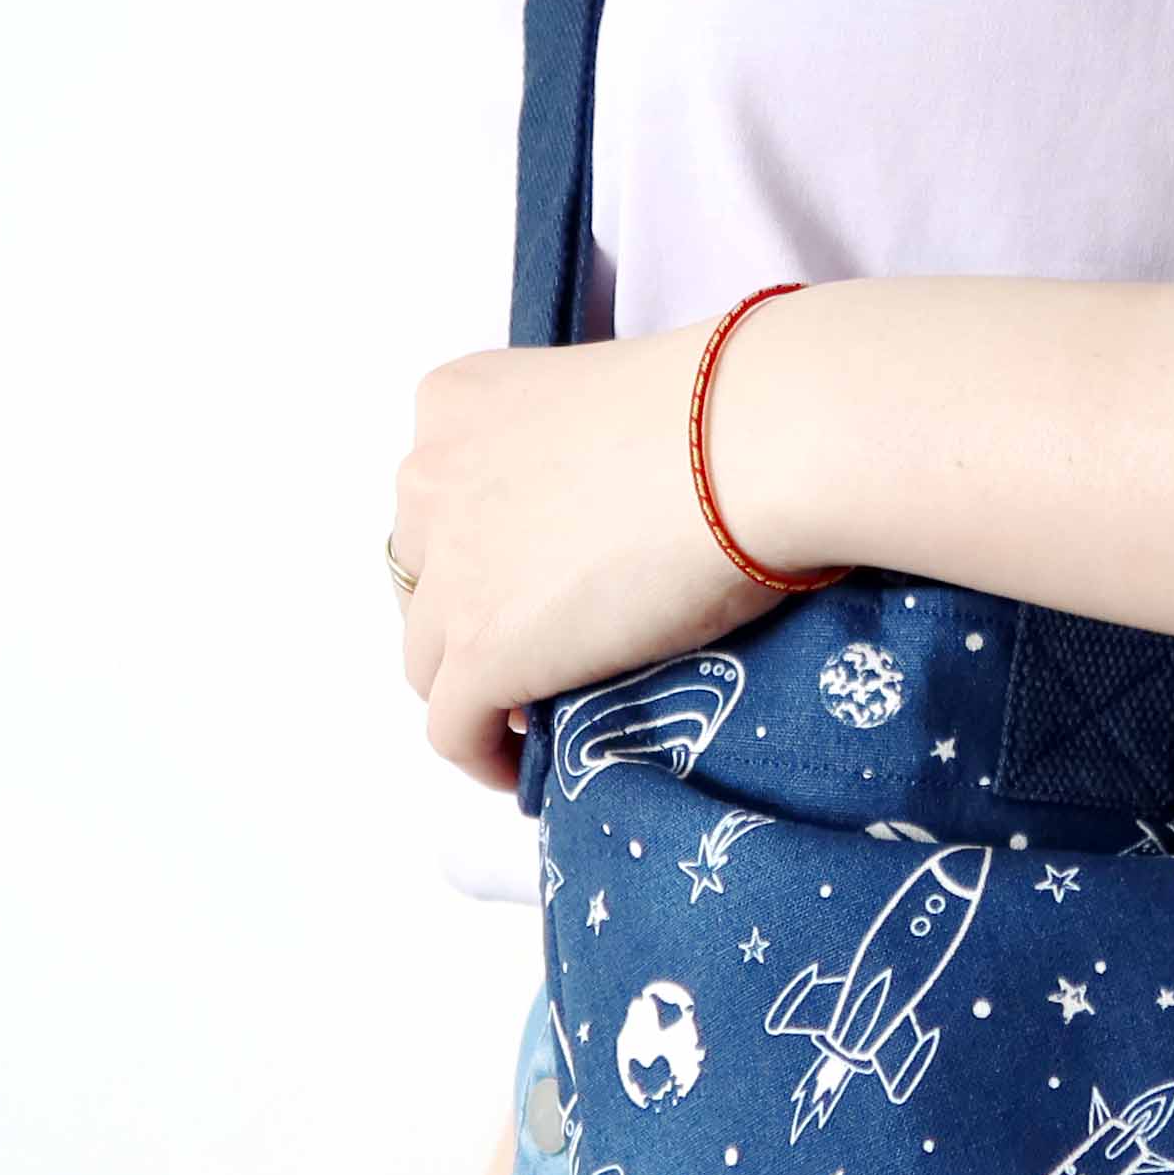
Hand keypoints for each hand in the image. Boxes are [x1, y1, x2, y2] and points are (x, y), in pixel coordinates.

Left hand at [387, 328, 764, 791]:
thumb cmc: (721, 415)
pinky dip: (483, 757)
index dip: (479, 554)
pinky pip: (452, 731)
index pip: (436, 501)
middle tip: (539, 644)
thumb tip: (606, 519)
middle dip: (467, 617)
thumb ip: (573, 456)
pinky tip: (526, 770)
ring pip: (427, 661)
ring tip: (535, 712)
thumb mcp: (610, 407)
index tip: (529, 582)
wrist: (751, 444)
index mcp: (457, 404)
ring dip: (473, 688)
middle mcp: (430, 479)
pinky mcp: (482, 651)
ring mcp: (452, 571)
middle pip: (421, 581)